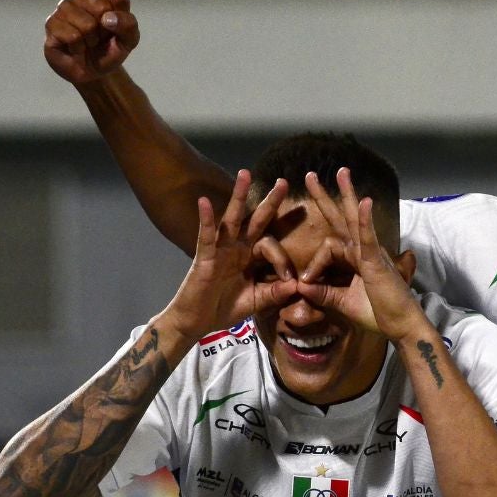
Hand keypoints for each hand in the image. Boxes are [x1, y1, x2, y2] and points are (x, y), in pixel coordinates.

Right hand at [44, 0, 139, 85]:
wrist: (93, 71)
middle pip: (99, 4)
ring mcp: (64, 8)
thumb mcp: (129, 39)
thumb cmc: (111, 49)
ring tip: (88, 42)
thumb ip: (128, 25)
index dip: (121, 16)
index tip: (117, 27)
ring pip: (85, 22)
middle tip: (100, 36)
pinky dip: (79, 47)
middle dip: (105, 28)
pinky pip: (72, 35)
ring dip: (91, 39)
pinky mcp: (51, 23)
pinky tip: (76, 48)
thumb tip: (107, 18)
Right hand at [158, 170, 294, 341]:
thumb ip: (276, 292)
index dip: (282, 260)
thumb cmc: (224, 309)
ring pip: (232, 219)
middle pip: (256, 220)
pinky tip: (205, 201)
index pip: (271, 245)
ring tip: (245, 174)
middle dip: (270, 202)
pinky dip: (206, 219)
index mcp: (250, 257)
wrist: (197, 323)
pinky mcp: (204, 256)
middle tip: (283, 181)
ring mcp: (220, 250)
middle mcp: (237, 248)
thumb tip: (299, 285)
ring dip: (239, 196)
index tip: (292, 279)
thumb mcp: (257, 301)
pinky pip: (206, 235)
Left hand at [299, 169, 423, 340]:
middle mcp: (362, 251)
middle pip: (341, 218)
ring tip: (341, 172)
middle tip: (310, 175)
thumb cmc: (378, 314)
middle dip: (326, 197)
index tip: (304, 283)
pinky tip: (364, 202)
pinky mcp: (376, 261)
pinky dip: (365, 221)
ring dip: (347, 195)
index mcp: (355, 259)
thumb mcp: (343, 303)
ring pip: (354, 220)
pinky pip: (368, 237)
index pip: (328, 248)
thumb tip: (300, 286)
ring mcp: (370, 253)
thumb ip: (323, 293)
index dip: (313, 264)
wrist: (400, 326)